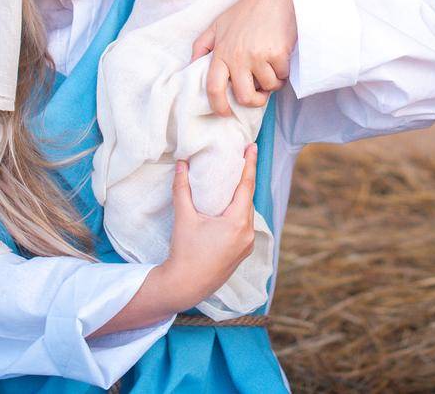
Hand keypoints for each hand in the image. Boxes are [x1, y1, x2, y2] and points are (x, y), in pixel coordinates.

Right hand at [159, 147, 257, 305]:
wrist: (184, 286)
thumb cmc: (184, 252)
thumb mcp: (184, 218)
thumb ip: (182, 188)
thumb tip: (181, 164)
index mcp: (237, 222)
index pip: (246, 186)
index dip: (249, 164)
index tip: (253, 147)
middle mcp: (247, 234)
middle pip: (248, 199)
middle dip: (245, 179)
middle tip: (242, 160)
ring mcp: (246, 246)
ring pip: (247, 214)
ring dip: (242, 198)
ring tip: (235, 182)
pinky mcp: (241, 254)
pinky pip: (245, 227)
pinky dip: (240, 214)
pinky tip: (231, 209)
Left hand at [191, 0, 295, 116]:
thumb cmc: (245, 11)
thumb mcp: (218, 25)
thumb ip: (202, 45)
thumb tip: (192, 66)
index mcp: (221, 52)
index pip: (213, 87)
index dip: (218, 106)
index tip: (225, 112)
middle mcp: (237, 57)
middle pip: (244, 96)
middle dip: (254, 101)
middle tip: (259, 95)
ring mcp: (258, 56)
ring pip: (268, 87)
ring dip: (272, 82)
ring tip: (272, 67)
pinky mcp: (277, 54)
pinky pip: (282, 76)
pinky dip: (284, 72)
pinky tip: (281, 57)